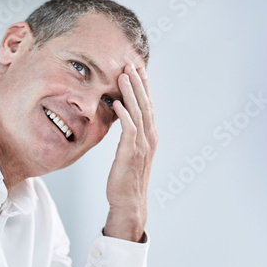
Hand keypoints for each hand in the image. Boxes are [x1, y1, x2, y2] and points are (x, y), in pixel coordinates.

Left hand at [104, 64, 156, 241]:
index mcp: (150, 136)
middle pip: (145, 104)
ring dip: (131, 93)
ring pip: (138, 113)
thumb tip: (122, 115)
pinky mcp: (131, 154)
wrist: (128, 201)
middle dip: (138, 83)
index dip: (144, 86)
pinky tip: (116, 103)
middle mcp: (149, 138)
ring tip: (123, 76)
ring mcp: (142, 146)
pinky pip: (129, 130)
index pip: (148, 105)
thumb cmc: (126, 178)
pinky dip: (124, 114)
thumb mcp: (130, 151)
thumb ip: (130, 133)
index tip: (138, 69)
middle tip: (130, 64)